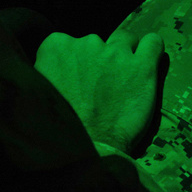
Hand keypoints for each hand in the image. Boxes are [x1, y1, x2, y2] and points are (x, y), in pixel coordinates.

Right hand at [35, 28, 165, 153]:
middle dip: (99, 62)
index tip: (75, 82)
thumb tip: (51, 71)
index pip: (66, 43)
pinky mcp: (143, 67)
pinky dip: (152, 50)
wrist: (86, 151)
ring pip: (125, 40)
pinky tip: (147, 64)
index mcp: (55, 47)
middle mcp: (86, 43)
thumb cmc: (58, 128)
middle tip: (100, 90)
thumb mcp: (37, 93)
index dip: (73, 64)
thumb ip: (46, 72)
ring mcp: (116, 53)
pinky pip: (154, 43)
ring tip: (124, 81)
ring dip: (125, 56)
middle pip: (96, 43)